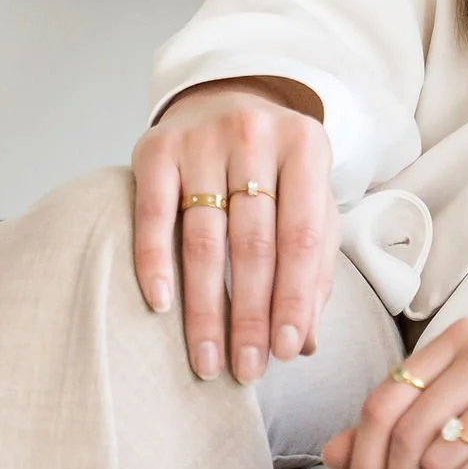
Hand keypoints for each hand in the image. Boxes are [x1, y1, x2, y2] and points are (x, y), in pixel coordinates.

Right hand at [131, 79, 336, 384]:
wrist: (226, 98)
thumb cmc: (275, 168)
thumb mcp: (308, 201)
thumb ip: (313, 266)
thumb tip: (306, 342)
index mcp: (306, 146)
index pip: (302, 236)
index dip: (295, 299)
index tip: (287, 352)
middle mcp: (255, 135)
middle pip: (253, 244)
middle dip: (249, 316)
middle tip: (245, 370)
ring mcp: (202, 139)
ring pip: (205, 239)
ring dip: (205, 309)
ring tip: (207, 359)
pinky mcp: (156, 147)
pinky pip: (154, 214)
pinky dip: (155, 262)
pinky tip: (161, 305)